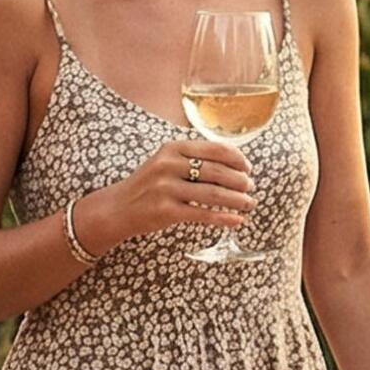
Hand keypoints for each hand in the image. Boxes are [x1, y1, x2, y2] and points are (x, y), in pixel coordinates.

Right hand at [85, 138, 254, 247]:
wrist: (117, 208)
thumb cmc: (149, 185)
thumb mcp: (166, 162)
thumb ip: (193, 159)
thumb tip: (235, 164)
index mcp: (172, 148)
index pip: (214, 149)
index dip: (237, 159)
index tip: (248, 168)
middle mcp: (168, 165)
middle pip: (217, 171)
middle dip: (240, 181)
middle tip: (251, 188)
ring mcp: (166, 188)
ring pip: (213, 193)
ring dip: (237, 200)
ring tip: (249, 204)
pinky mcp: (165, 211)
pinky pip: (203, 214)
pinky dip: (224, 218)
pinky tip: (237, 220)